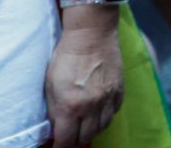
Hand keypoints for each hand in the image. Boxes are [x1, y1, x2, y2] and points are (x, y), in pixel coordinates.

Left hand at [44, 9, 123, 147]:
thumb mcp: (51, 86)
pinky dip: (106, 115)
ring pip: (103, 127)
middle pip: (87, 137)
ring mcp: (108, 97)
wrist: (91, 34)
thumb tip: (56, 128)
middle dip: (76, 140)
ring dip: (92, 130)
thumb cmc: (66, 57)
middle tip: (69, 137)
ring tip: (84, 126)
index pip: (66, 140)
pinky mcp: (120, 88)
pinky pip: (114, 111)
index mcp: (71, 106)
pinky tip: (99, 111)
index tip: (56, 146)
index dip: (60, 147)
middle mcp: (92, 106)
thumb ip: (54, 110)